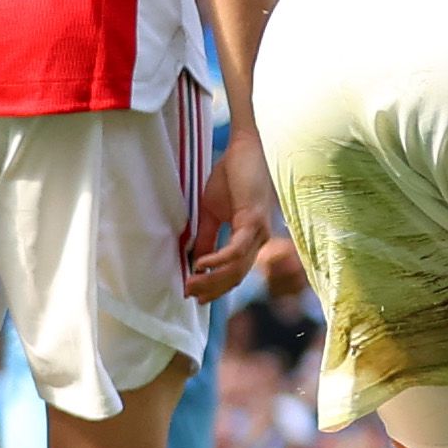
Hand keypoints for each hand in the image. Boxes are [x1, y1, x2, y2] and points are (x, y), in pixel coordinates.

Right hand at [193, 125, 290, 302]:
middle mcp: (259, 239)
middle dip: (211, 289)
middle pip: (236, 276)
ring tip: (190, 284)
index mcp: (250, 238)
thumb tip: (193, 263)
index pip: (235, 272)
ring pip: (237, 268)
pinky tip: (201, 265)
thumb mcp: (212, 214)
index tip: (195, 296)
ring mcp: (259, 231)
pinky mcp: (254, 220)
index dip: (216, 287)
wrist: (243, 150)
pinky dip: (218, 260)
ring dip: (212, 279)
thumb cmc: (230, 177)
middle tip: (188, 294)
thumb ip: (206, 238)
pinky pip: (237, 249)